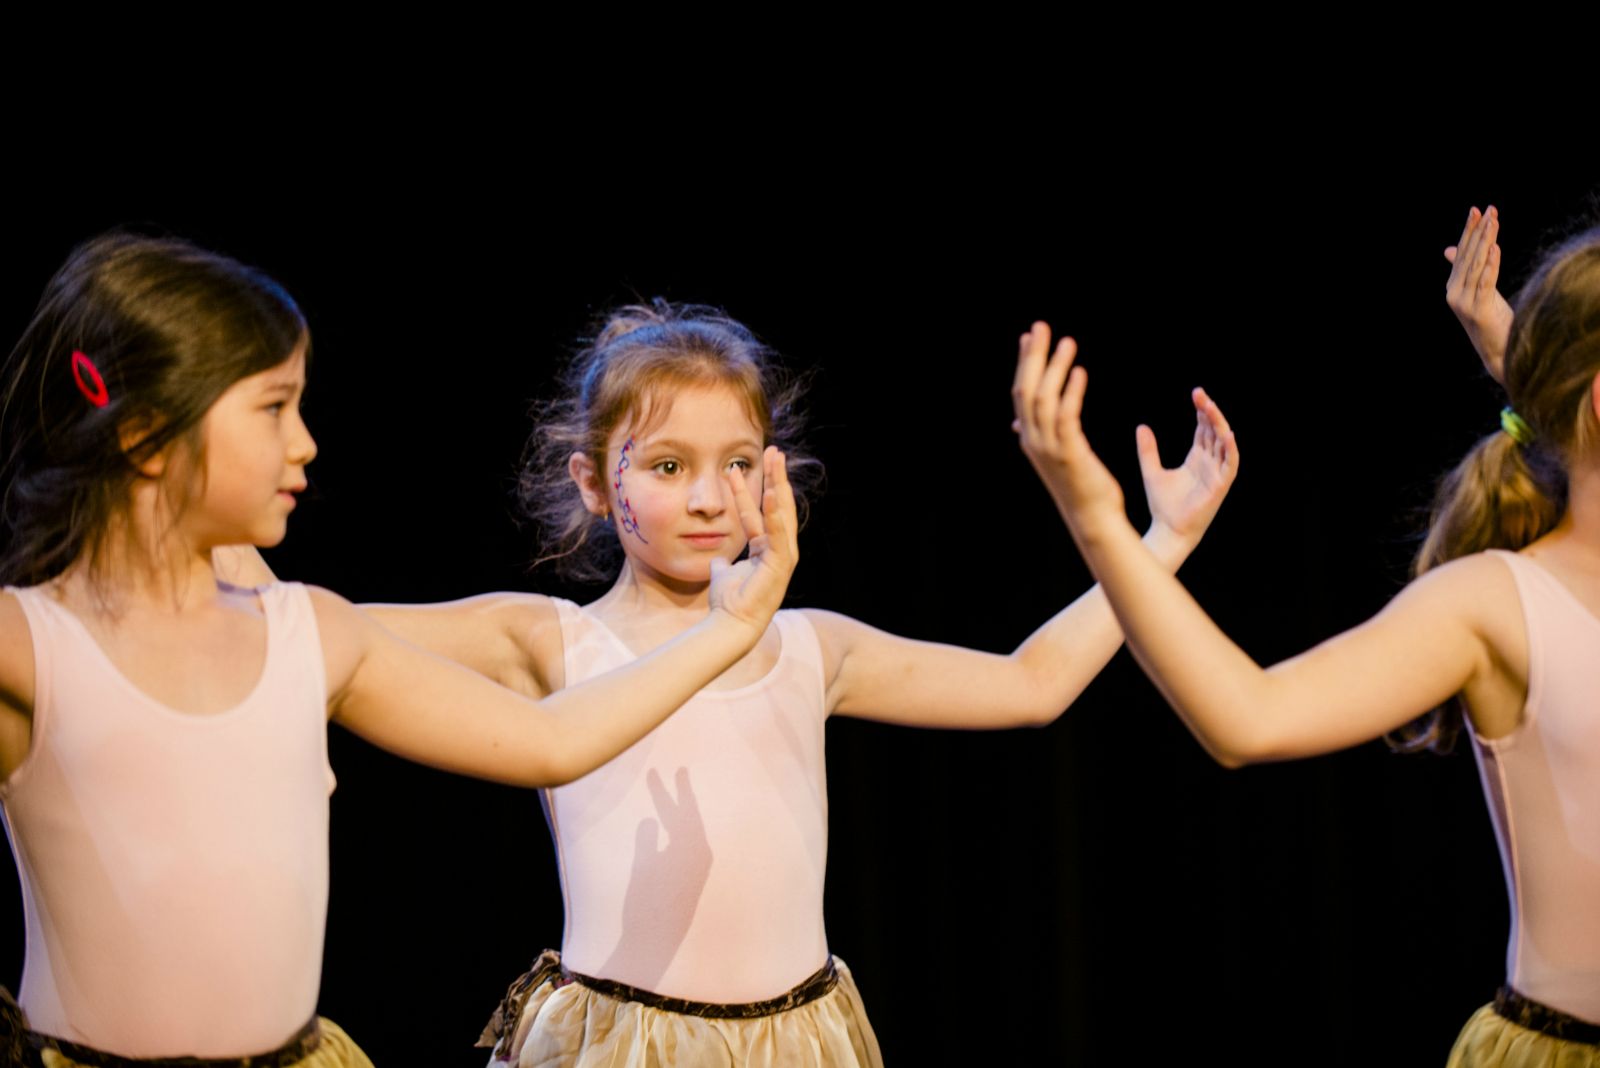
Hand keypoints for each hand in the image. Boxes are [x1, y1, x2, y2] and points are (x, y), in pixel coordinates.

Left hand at [708, 446, 797, 636]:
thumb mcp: (723, 574)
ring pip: (783, 514)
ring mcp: (782, 556)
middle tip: (774, 451)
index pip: (757, 513)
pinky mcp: (781, 564)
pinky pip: (779, 532)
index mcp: (764, 550)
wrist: (730, 624)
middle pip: (778, 507)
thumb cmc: (728, 603)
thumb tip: (716, 560)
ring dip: (780, 485)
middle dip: (776, 478)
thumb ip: (722, 563)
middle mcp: (777, 550)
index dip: (747, 491)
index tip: (735, 468)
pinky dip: (778, 512)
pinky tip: (775, 492)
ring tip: (777, 460)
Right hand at [1012, 322, 1127, 536]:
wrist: (1093, 520)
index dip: (1024, 364)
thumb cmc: (1082, 488)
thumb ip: (1038, 435)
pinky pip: (1067, 416)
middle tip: (1041, 327)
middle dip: (1033, 356)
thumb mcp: (1056, 457)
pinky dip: (1071, 392)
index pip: (1021, 393)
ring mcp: (1049, 448)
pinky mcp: (1069, 454)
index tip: (1029, 337)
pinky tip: (1080, 373)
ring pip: (1044, 399)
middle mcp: (1033, 441)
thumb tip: (1019, 422)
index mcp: (1030, 439)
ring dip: (1055, 368)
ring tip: (1067, 342)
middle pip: (1026, 390)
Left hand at [1136, 387, 1238, 555]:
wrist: (1167, 531)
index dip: (1202, 412)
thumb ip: (1148, 450)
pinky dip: (1231, 449)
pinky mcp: (1220, 487)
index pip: (1203, 430)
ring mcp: (1217, 474)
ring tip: (1210, 408)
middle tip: (1200, 395)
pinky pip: (1230, 465)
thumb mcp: (1151, 472)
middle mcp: (1210, 464)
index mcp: (1196, 459)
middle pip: (1214, 432)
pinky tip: (1227, 434)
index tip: (1196, 395)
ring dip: (1220, 425)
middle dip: (1210, 412)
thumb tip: (1141, 426)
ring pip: (1224, 444)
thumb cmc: (1162, 506)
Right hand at [1444, 205, 1512, 382]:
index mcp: (1452, 287)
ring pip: (1476, 266)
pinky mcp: (1478, 310)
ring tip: (1494, 222)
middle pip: (1468, 256)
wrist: (1497, 351)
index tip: (1477, 210)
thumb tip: (1450, 250)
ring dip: (1486, 242)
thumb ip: (1465, 270)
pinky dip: (1491, 264)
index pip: (1461, 253)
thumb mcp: (1478, 292)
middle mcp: (1453, 293)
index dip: (1468, 231)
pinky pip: (1485, 282)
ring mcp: (1464, 303)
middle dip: (1479, 231)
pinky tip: (1495, 248)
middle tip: (1489, 209)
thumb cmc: (1491, 320)